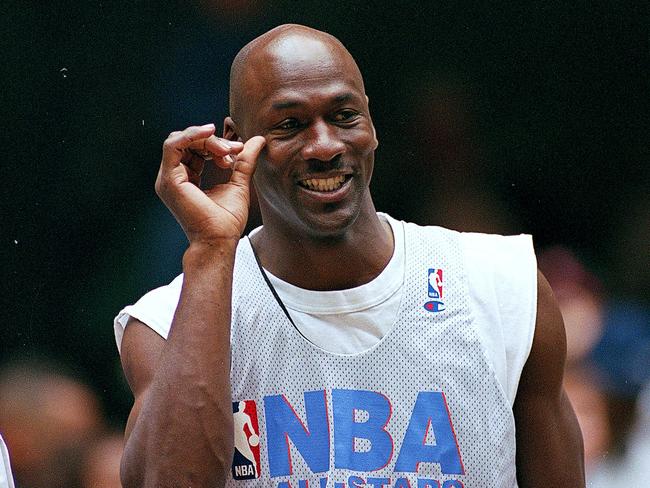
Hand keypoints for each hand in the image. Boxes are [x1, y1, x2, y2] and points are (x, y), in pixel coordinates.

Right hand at [155, 124, 265, 242]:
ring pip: (181, 140)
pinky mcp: (169, 179)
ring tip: (226, 151)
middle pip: (188, 142)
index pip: (195, 149)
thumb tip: (257, 140)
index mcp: (186, 178)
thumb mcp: (239, 182)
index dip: (216, 144)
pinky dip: (191, 135)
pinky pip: (173, 145)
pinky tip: (209, 133)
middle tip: (234, 150)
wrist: (220, 239)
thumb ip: (244, 160)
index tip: (237, 151)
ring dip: (206, 139)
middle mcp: (174, 177)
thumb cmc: (226, 221)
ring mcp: (169, 178)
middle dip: (213, 141)